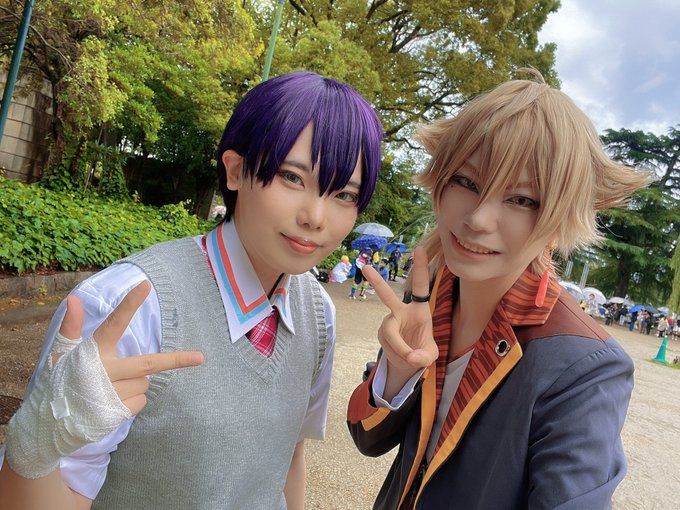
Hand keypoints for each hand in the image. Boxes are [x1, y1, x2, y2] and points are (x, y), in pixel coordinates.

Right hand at [60, 280, 204, 414]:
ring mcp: (111, 395)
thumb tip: (74, 299)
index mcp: (92, 353)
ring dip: (136, 382)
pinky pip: (141, 400)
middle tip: (200, 358)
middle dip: (176, 360)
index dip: (129, 304)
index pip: (113, 323)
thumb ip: (71, 327)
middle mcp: (103, 372)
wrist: (47, 425)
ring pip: (145, 382)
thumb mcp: (62, 354)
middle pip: (148, 364)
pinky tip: (113, 401)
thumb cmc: (58, 383)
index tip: (145, 285)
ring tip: (111, 386)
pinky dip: (133, 399)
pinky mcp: (116, 413)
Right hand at [362, 247, 438, 381]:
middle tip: (366, 267)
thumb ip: (425, 356)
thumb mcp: (430, 355)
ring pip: (391, 334)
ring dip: (400, 349)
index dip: (420, 268)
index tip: (419, 249)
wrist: (408, 360)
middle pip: (387, 296)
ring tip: (410, 360)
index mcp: (419, 310)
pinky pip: (388, 345)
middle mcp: (401, 311)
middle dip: (377, 281)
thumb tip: (412, 357)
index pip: (421, 286)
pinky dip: (396, 355)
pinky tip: (402, 359)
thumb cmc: (422, 350)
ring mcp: (389, 321)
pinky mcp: (382, 332)